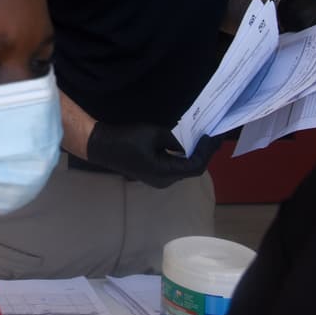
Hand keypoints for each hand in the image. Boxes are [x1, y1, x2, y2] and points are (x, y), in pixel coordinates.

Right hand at [86, 122, 220, 187]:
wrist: (101, 145)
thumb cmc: (126, 139)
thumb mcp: (154, 133)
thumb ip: (174, 140)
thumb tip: (184, 146)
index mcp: (165, 172)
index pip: (195, 166)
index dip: (207, 152)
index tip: (213, 137)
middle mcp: (165, 181)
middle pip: (191, 170)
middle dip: (203, 154)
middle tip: (212, 138)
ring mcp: (158, 180)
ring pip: (183, 169)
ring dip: (193, 156)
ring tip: (203, 141)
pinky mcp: (153, 175)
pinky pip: (173, 168)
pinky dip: (182, 158)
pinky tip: (186, 147)